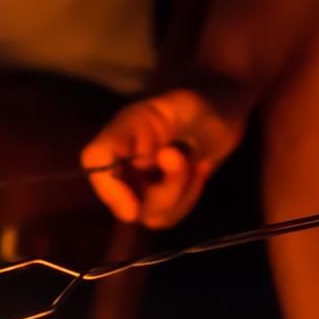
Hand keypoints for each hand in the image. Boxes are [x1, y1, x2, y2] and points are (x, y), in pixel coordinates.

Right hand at [83, 81, 249, 227]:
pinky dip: (189, 197)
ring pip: (149, 213)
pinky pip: (168, 215)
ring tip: (196, 163)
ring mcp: (139, 181)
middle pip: (124, 200)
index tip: (133, 211)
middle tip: (187, 159)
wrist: (223, 110)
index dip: (108, 190)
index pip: (95, 161)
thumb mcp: (184, 107)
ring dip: (181, 193)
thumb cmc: (203, 102)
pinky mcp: (158, 197)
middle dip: (165, 190)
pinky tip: (199, 172)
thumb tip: (154, 164)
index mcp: (122, 131)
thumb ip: (165, 132)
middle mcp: (123, 158)